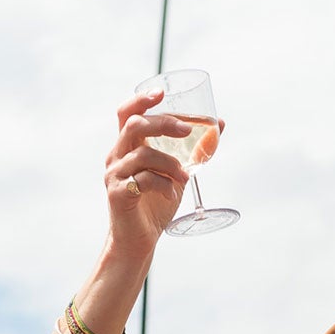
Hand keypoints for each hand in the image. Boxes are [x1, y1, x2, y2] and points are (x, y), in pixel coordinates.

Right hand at [105, 90, 193, 255]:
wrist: (139, 240)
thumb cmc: (154, 204)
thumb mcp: (176, 173)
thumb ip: (191, 151)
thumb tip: (219, 125)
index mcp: (127, 147)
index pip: (127, 113)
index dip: (141, 100)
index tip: (161, 93)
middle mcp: (116, 156)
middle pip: (135, 126)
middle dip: (164, 124)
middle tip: (186, 131)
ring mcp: (115, 175)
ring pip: (143, 154)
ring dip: (171, 164)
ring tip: (185, 177)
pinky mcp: (119, 193)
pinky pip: (144, 179)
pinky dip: (164, 185)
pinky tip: (171, 194)